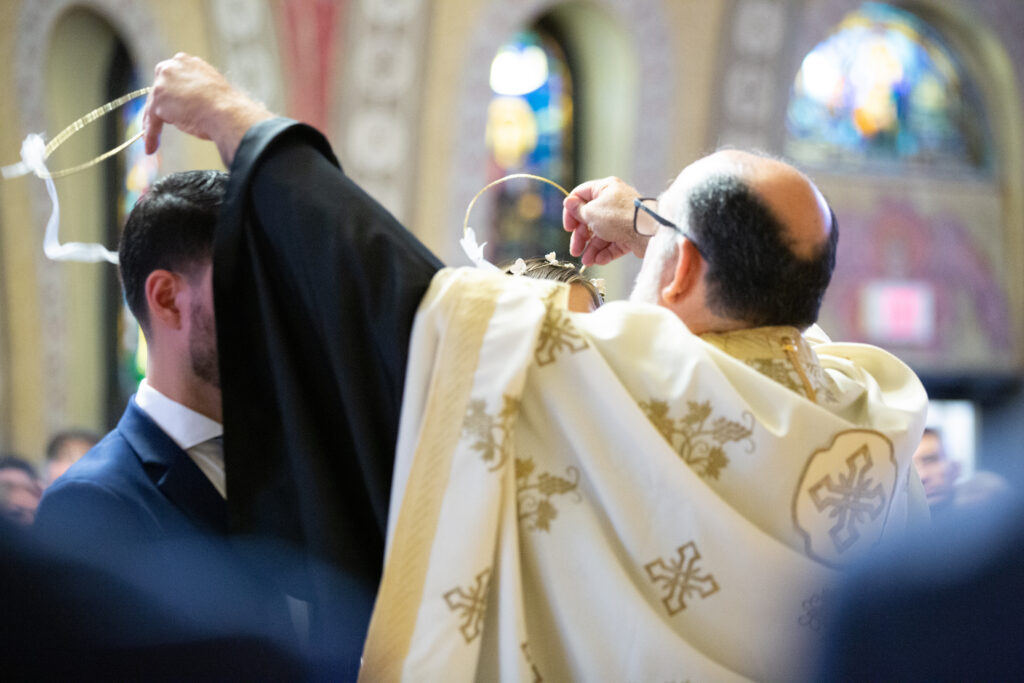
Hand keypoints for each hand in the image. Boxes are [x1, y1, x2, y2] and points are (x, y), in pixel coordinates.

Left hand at [143, 53, 272, 165]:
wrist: (227, 112)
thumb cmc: (226, 106)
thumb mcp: (209, 89)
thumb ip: (196, 91)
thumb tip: (190, 105)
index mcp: (186, 62)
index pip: (171, 80)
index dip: (170, 96)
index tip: (169, 108)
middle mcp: (171, 67)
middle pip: (159, 91)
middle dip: (158, 109)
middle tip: (158, 124)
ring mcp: (163, 83)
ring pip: (153, 106)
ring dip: (153, 125)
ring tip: (153, 142)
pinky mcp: (158, 102)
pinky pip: (152, 121)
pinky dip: (151, 135)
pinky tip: (151, 147)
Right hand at [562, 177, 648, 265]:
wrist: (648, 232)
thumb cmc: (619, 217)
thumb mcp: (591, 212)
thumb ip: (577, 210)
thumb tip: (568, 202)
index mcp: (604, 188)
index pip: (580, 196)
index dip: (571, 211)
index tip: (568, 227)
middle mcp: (613, 201)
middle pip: (590, 219)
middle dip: (581, 237)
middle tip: (575, 250)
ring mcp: (622, 218)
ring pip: (601, 234)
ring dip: (592, 248)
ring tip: (587, 261)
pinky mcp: (630, 233)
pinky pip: (613, 243)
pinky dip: (605, 252)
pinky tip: (598, 260)